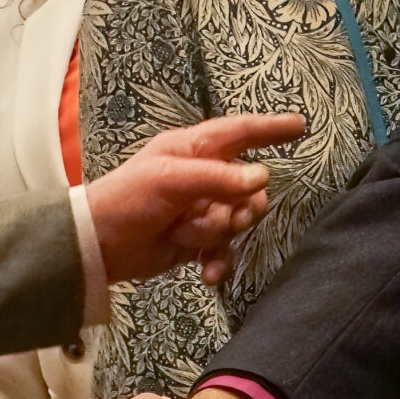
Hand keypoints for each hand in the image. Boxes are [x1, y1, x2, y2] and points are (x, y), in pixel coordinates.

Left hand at [86, 113, 305, 285]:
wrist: (98, 245)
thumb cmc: (128, 199)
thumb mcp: (170, 180)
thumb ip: (218, 178)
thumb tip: (262, 178)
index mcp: (194, 149)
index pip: (241, 132)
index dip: (270, 128)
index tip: (300, 126)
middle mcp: (202, 176)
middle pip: (249, 186)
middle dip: (239, 206)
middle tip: (223, 215)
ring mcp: (201, 208)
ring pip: (237, 218)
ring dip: (217, 232)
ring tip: (187, 235)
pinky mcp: (197, 239)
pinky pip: (224, 248)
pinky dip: (216, 260)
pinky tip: (206, 272)